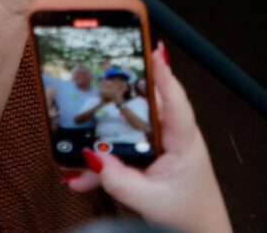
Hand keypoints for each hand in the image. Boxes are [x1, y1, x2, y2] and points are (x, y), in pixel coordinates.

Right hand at [67, 46, 233, 232]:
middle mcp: (172, 137)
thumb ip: (120, 182)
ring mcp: (159, 146)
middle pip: (142, 107)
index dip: (163, 74)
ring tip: (76, 152)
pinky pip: (120, 152)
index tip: (152, 51)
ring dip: (101, 143)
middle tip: (95, 85)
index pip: (175, 100)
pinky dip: (101, 164)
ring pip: (125, 132)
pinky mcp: (147, 157)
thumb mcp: (150, 200)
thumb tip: (93, 159)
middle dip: (115, 101)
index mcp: (184, 140)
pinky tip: (80, 175)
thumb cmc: (189, 215)